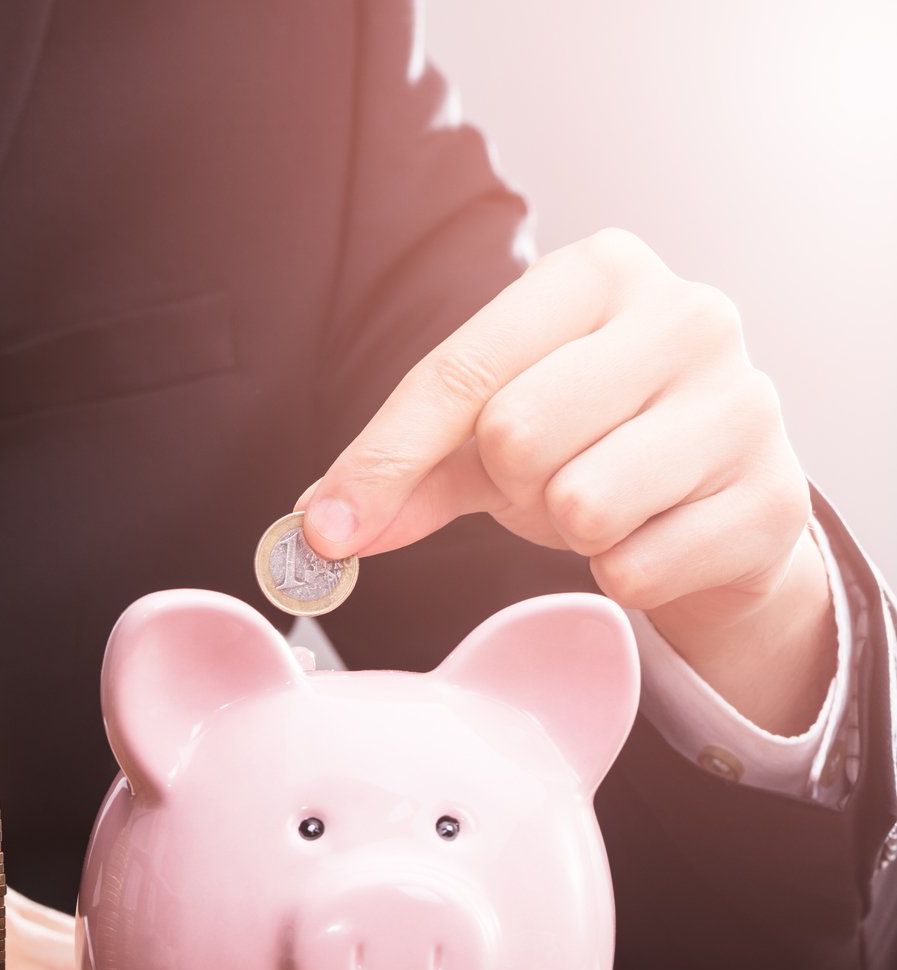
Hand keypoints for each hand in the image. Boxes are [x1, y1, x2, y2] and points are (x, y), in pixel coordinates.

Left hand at [296, 228, 834, 733]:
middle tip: (548, 476)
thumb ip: (404, 471)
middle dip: (510, 482)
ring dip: (568, 530)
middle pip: (516, 434)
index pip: (458, 370)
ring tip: (604, 501)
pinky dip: (622, 573)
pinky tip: (656, 535)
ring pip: (582, 504)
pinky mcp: (775, 501)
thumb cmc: (596, 441)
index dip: (382, 458)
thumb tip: (319, 526)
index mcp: (601, 272)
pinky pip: (635, 570)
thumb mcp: (490, 436)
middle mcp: (687, 314)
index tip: (328, 528)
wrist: (724, 501)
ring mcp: (745, 403)